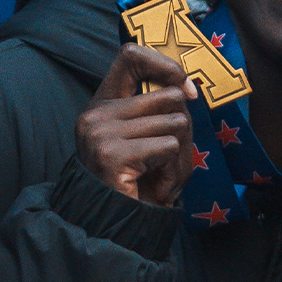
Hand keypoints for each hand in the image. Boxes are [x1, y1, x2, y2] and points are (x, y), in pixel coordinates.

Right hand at [76, 43, 198, 204]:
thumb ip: (164, 109)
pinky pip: (167, 146)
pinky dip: (172, 167)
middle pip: (167, 96)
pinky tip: (153, 184)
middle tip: (168, 157)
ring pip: (173, 122)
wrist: (119, 225)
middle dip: (181, 128)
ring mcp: (99, 133)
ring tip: (158, 173)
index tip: (186, 89)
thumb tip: (185, 89)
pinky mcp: (110, 154)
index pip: (130, 56)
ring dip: (178, 153)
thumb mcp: (152, 136)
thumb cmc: (142, 182)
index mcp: (102, 104)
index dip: (164, 64)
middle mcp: (95, 114)